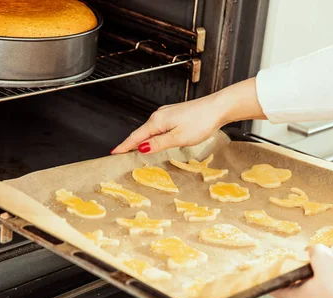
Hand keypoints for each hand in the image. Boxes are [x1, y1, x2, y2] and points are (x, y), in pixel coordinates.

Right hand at [111, 78, 265, 154]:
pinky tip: (156, 141)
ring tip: (135, 151)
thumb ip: (159, 144)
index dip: (124, 146)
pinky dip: (153, 135)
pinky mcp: (176, 114)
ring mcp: (168, 113)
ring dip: (143, 140)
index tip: (114, 153)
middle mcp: (160, 115)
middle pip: (141, 133)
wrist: (218, 108)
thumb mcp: (178, 138)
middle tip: (121, 155)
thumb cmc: (201, 121)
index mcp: (157, 121)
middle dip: (131, 144)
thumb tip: (141, 149)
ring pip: (151, 130)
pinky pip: (159, 127)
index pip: (136, 137)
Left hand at [271, 245, 332, 297]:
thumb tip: (312, 250)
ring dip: (313, 276)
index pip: (273, 287)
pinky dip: (326, 282)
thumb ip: (312, 250)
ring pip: (309, 289)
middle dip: (296, 272)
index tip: (274, 264)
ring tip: (321, 263)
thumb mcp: (321, 257)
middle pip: (292, 287)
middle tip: (300, 259)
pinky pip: (324, 292)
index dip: (273, 274)